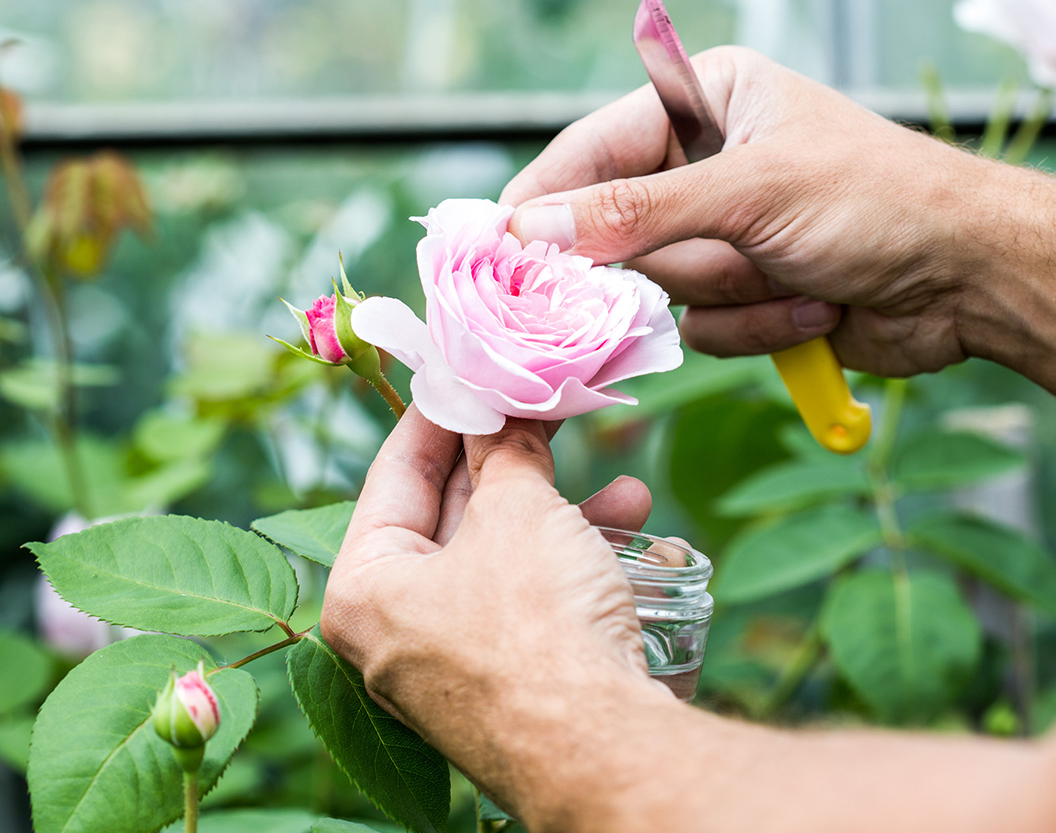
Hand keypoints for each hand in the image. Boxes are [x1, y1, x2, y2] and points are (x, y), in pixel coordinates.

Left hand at [321, 409, 672, 810]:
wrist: (603, 753)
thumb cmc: (536, 630)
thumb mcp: (518, 512)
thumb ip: (506, 452)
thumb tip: (506, 413)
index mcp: (363, 588)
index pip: (396, 470)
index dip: (442, 410)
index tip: (473, 366)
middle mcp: (394, 630)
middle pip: (450, 512)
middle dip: (510, 458)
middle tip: (545, 405)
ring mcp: (451, 661)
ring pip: (500, 554)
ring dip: (558, 507)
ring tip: (614, 472)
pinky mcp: (506, 680)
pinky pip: (528, 596)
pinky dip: (570, 557)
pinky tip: (628, 522)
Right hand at [500, 45, 995, 377]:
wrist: (973, 279)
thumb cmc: (876, 202)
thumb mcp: (750, 193)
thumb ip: (635, 215)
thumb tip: (529, 232)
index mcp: (705, 103)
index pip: (591, 150)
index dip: (545, 201)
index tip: (497, 249)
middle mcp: (706, 166)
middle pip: (619, 232)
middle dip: (673, 260)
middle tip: (715, 262)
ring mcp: (725, 235)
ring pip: (660, 292)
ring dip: (731, 294)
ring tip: (798, 277)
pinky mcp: (746, 295)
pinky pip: (703, 329)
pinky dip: (757, 327)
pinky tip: (816, 308)